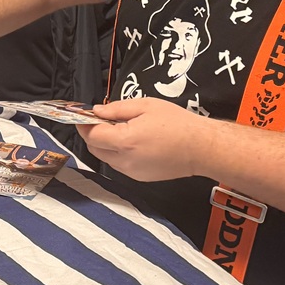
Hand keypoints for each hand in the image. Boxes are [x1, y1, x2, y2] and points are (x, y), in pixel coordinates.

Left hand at [76, 97, 214, 181]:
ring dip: (105, 144)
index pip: (91, 135)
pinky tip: (133, 142)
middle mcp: (125, 160)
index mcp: (125, 141)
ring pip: (105, 158)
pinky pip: (119, 165)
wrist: (201, 148)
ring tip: (121, 129)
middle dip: (92, 134)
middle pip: (94, 148)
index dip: (84, 124)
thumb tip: (97, 111)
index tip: (83, 115)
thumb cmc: (178, 125)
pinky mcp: (139, 178)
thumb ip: (117, 109)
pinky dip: (117, 153)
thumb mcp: (146, 106)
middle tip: (102, 119)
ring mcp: (132, 172)